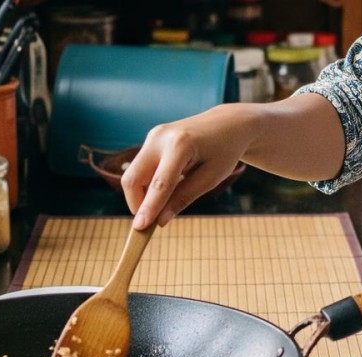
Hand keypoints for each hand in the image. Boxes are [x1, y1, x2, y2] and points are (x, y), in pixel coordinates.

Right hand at [123, 104, 255, 228]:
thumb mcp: (211, 178)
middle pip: (133, 178)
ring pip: (133, 174)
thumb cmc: (224, 151)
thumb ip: (184, 198)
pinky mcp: (151, 139)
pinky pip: (141, 168)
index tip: (140, 228)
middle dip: (137, 203)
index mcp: (180, 145)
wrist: (227, 124)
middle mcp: (160, 137)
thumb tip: (160, 220)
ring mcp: (153, 136)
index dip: (149, 208)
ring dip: (142, 195)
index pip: (160, 183)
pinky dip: (147, 185)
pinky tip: (164, 192)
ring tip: (163, 205)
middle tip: (150, 222)